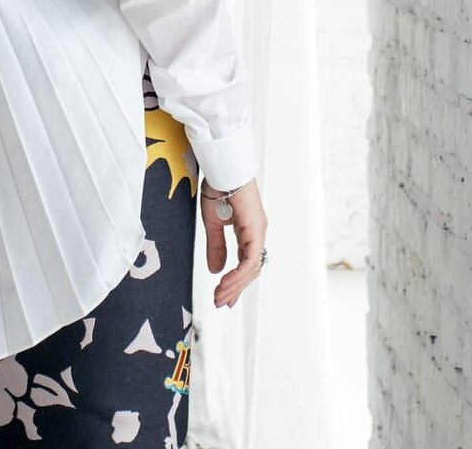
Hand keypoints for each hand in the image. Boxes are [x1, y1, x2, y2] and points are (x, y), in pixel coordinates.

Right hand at [200, 176, 267, 307]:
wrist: (222, 169)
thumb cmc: (218, 187)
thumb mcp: (213, 223)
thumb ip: (216, 247)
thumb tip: (216, 270)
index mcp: (248, 232)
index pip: (245, 263)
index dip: (235, 282)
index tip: (224, 297)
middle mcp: (256, 234)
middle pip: (250, 269)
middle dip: (235, 288)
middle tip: (220, 302)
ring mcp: (258, 231)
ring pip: (252, 267)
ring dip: (235, 285)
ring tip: (220, 296)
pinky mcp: (256, 229)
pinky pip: (250, 259)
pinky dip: (239, 273)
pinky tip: (225, 282)